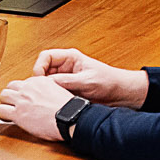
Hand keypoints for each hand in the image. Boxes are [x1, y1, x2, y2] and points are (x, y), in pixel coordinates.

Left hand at [0, 74, 75, 139]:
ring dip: (6, 102)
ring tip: (9, 110)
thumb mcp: (58, 91)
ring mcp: (22, 100)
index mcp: (39, 81)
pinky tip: (7, 118)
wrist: (70, 117)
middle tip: (14, 103)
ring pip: (3, 95)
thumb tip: (40, 98)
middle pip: (11, 86)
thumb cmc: (68, 108)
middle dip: (12, 94)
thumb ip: (46, 91)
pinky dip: (3, 114)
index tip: (25, 98)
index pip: (23, 82)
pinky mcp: (18, 113)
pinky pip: (1, 111)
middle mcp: (28, 88)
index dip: (23, 91)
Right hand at [29, 47, 147, 107]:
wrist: (119, 94)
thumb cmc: (109, 81)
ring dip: (45, 90)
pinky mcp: (66, 91)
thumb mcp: (86, 80)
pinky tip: (55, 102)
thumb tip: (48, 83)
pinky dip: (50, 97)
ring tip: (49, 97)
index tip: (40, 79)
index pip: (46, 56)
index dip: (39, 67)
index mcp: (70, 58)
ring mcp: (65, 79)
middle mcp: (65, 68)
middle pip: (42, 70)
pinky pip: (52, 93)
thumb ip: (67, 80)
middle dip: (40, 81)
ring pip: (46, 83)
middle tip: (42, 91)